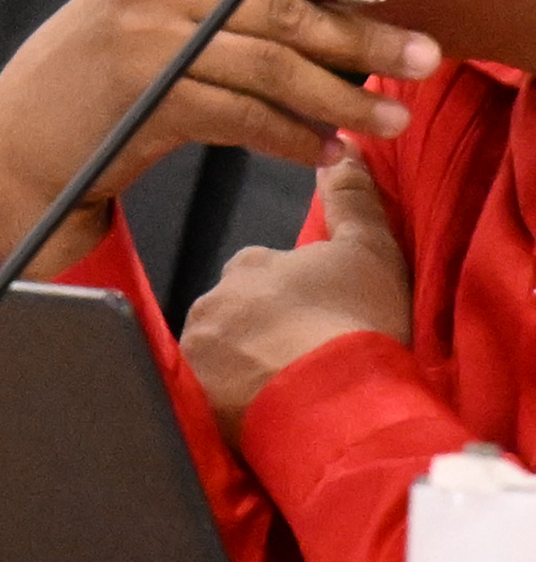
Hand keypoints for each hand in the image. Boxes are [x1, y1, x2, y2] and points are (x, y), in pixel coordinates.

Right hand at [0, 0, 439, 276]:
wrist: (22, 133)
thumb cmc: (101, 72)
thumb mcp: (154, 12)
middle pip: (281, 8)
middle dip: (362, 34)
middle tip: (422, 56)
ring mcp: (148, 44)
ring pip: (271, 66)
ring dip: (340, 96)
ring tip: (387, 119)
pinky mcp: (148, 101)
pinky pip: (242, 117)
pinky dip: (290, 137)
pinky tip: (322, 151)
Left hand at [181, 148, 411, 443]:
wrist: (338, 404)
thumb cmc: (359, 325)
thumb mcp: (371, 253)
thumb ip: (352, 198)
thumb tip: (341, 145)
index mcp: (251, 265)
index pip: (259, 277)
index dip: (290, 302)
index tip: (316, 326)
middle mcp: (212, 301)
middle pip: (232, 315)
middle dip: (259, 334)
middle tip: (303, 362)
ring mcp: (197, 349)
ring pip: (216, 355)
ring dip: (241, 370)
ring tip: (287, 394)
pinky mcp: (191, 396)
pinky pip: (204, 397)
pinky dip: (226, 404)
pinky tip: (260, 416)